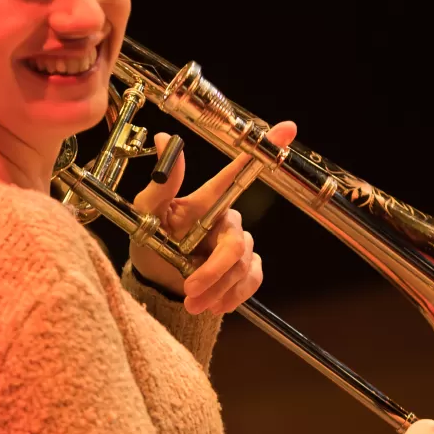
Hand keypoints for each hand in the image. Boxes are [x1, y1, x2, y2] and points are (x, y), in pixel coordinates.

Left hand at [129, 122, 297, 314]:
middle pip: (237, 242)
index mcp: (208, 201)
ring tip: (192, 301)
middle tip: (189, 289)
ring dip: (216, 288)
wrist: (156, 284)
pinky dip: (233, 295)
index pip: (240, 171)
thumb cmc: (150, 242)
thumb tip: (164, 139)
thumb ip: (161, 184)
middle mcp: (228, 220)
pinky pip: (253, 280)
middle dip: (212, 270)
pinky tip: (214, 304)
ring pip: (242, 266)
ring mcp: (239, 245)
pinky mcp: (245, 269)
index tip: (287, 129)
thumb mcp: (147, 214)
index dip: (266, 148)